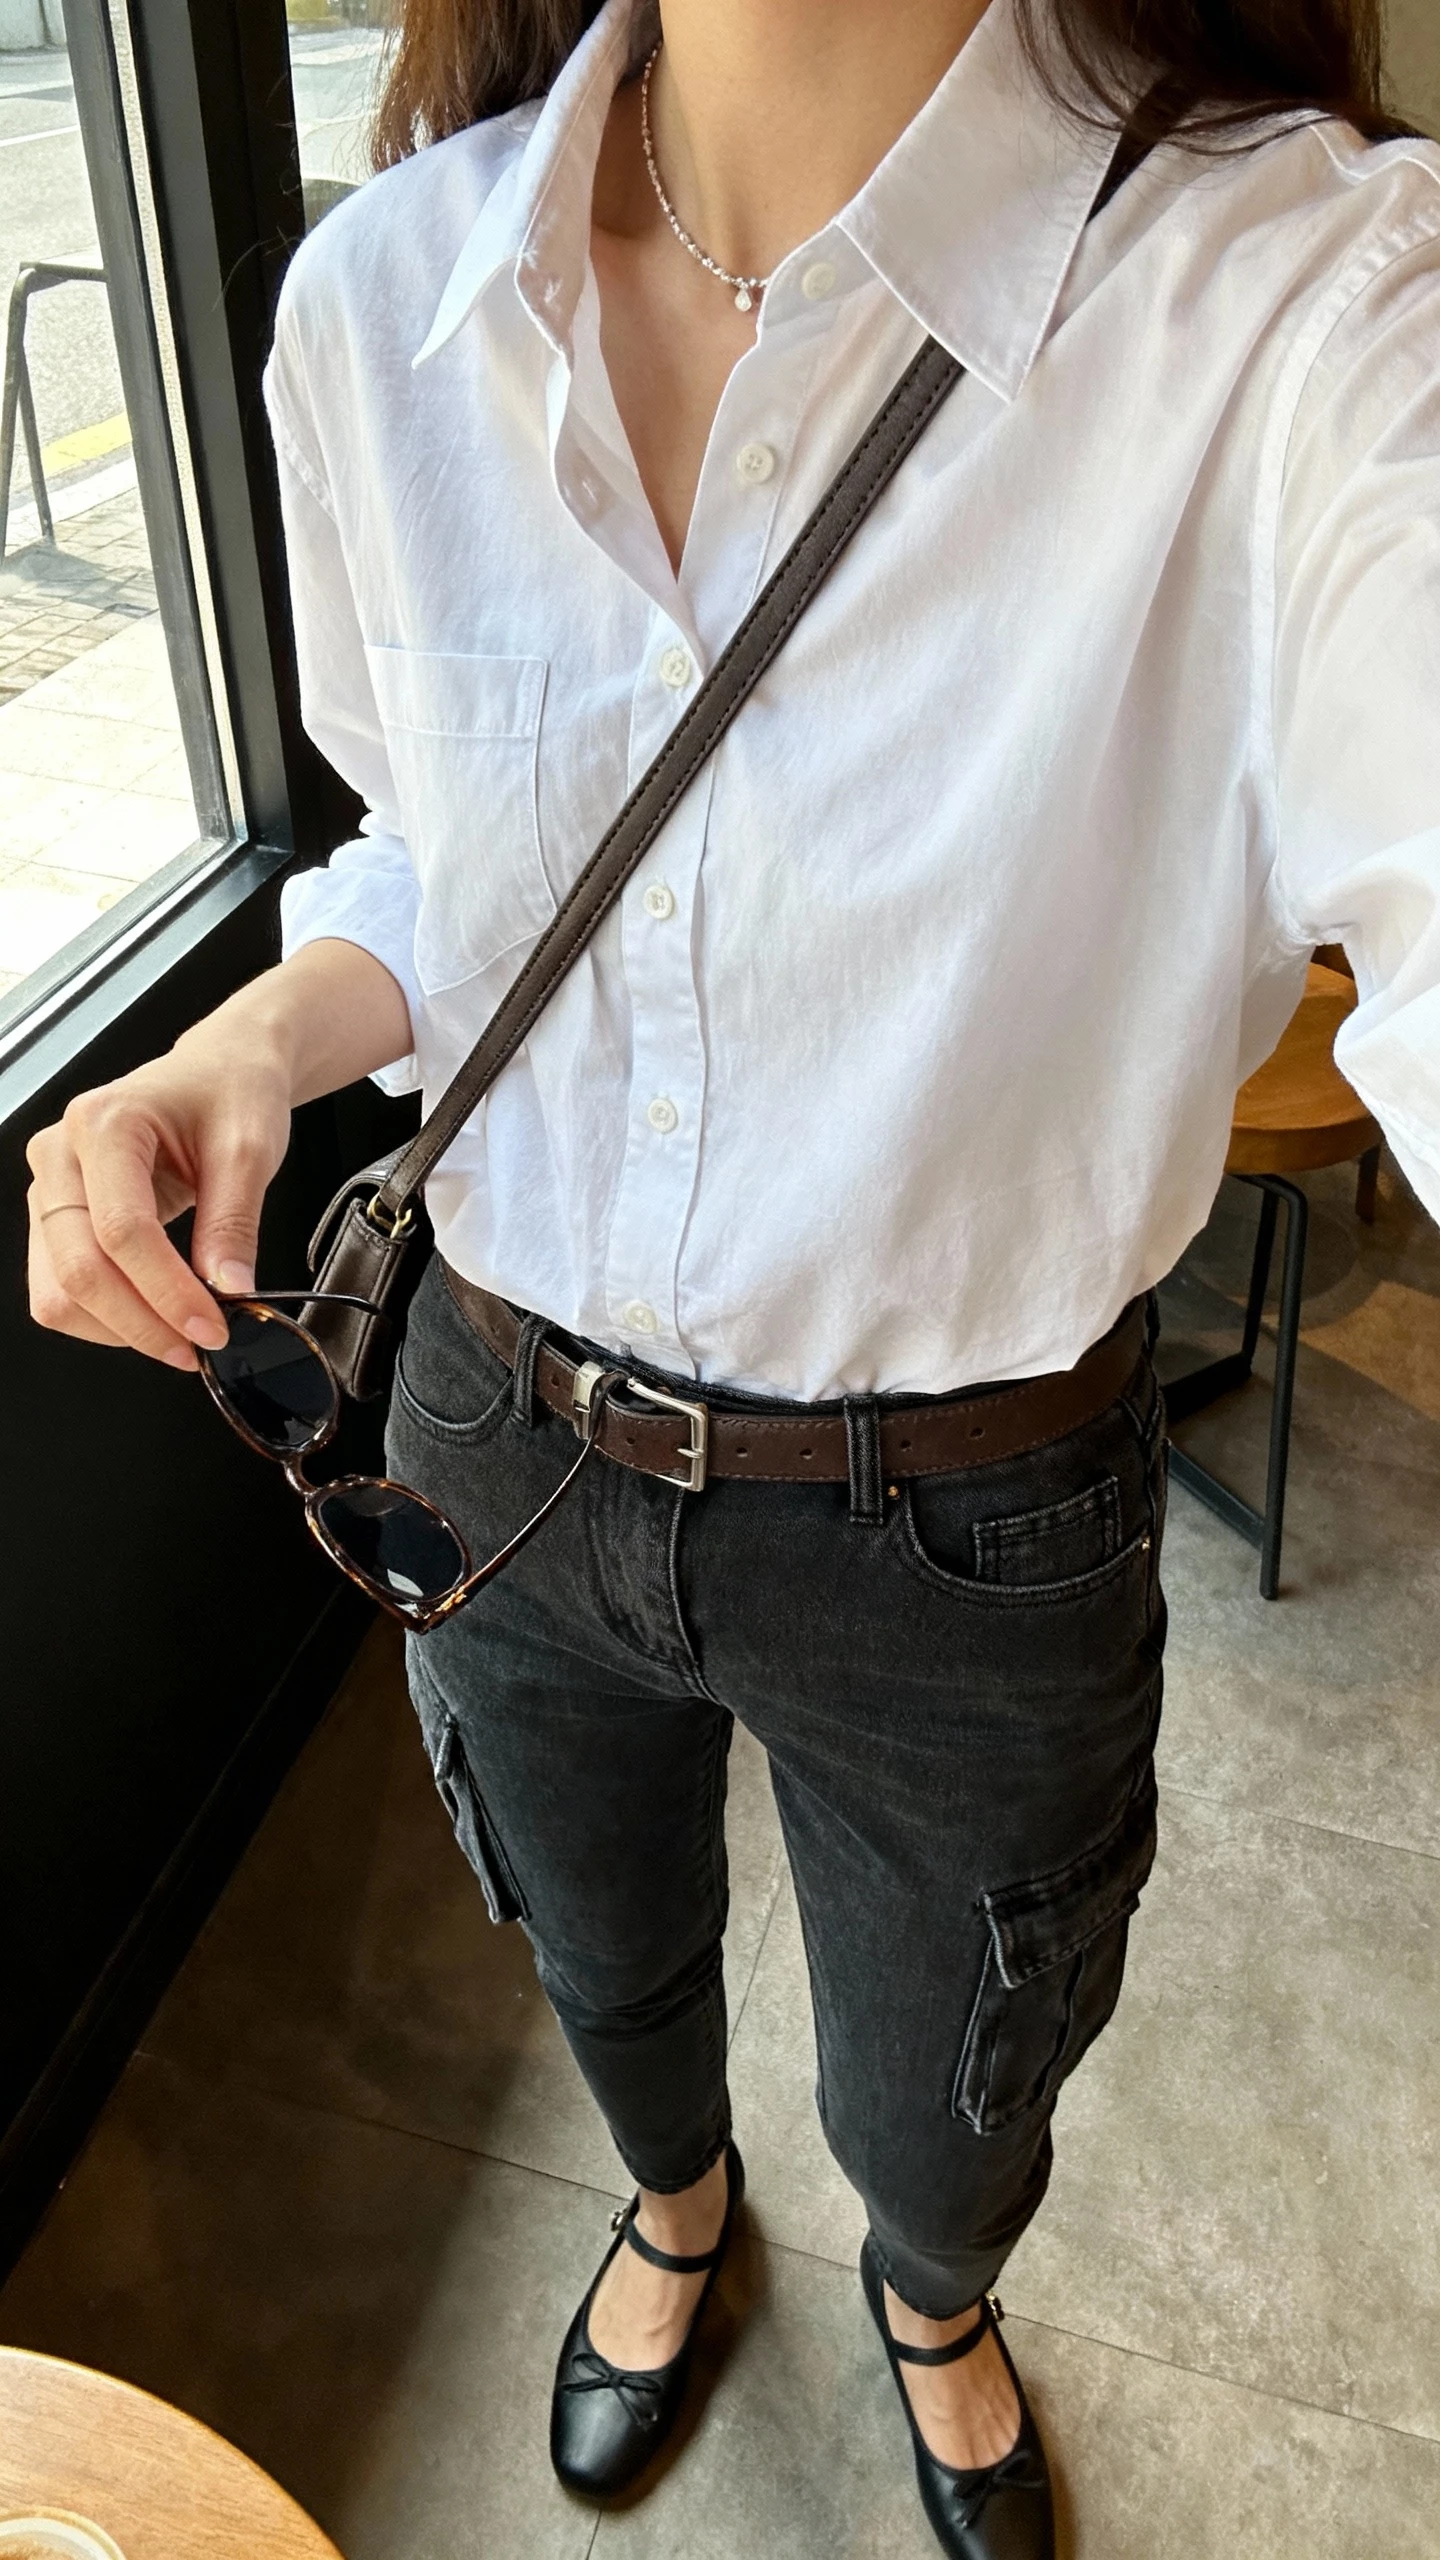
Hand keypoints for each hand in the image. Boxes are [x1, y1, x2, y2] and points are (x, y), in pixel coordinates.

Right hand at [26, 1024, 292, 1371]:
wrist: (220, 1068)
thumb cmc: (231, 1089)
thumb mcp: (251, 1147)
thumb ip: (234, 1221)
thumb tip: (227, 1289)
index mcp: (105, 1123)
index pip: (121, 1230)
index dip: (166, 1292)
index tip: (211, 1326)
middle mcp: (61, 1153)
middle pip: (78, 1269)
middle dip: (140, 1322)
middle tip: (198, 1345)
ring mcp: (51, 1186)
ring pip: (58, 1289)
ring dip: (118, 1327)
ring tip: (180, 1334)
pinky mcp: (57, 1215)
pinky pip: (62, 1285)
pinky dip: (107, 1315)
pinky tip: (155, 1313)